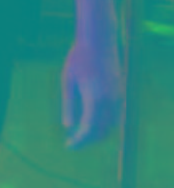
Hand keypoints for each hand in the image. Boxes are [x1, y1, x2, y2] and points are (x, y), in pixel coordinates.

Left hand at [62, 32, 122, 149]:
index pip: (89, 129)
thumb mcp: (67, 80)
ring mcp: (118, 98)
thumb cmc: (78, 59)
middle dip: (87, 141)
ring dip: (98, 135)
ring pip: (111, 127)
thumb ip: (68, 104)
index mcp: (95, 99)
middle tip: (72, 144)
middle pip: (101, 132)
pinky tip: (93, 125)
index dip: (79, 141)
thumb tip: (68, 126)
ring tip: (81, 137)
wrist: (99, 41)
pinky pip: (115, 118)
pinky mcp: (121, 94)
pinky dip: (105, 126)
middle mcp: (110, 102)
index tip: (68, 146)